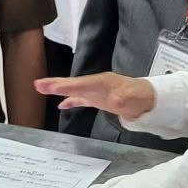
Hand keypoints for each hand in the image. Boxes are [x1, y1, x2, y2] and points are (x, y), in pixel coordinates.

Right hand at [34, 72, 155, 120]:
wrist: (149, 100)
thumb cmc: (141, 97)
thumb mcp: (132, 99)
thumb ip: (123, 99)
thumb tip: (114, 101)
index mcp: (103, 82)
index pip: (81, 84)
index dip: (66, 86)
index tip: (51, 87)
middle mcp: (96, 84)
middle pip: (73, 84)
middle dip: (55, 84)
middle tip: (38, 84)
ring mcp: (96, 91)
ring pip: (74, 90)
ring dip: (58, 90)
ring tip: (40, 89)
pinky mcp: (98, 99)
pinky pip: (81, 99)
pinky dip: (70, 100)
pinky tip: (61, 106)